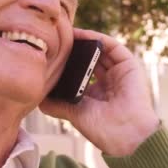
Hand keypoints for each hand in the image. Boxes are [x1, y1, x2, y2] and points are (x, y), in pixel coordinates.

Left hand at [39, 28, 159, 156]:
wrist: (126, 134)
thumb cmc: (103, 129)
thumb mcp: (74, 113)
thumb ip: (57, 104)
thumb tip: (38, 98)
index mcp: (97, 93)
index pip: (80, 71)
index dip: (67, 62)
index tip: (51, 54)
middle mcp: (109, 80)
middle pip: (90, 58)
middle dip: (74, 49)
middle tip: (56, 39)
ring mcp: (119, 72)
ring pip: (100, 49)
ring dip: (83, 40)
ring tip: (65, 33)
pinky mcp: (128, 65)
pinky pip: (111, 46)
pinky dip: (96, 38)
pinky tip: (81, 35)